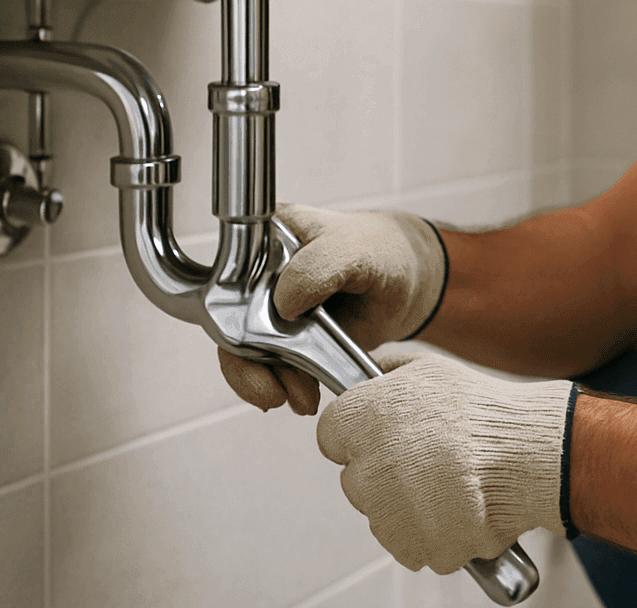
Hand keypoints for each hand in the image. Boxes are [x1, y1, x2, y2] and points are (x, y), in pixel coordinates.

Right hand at [218, 203, 447, 415]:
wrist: (409, 280)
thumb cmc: (381, 250)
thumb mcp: (355, 249)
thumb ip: (319, 266)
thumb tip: (281, 305)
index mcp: (266, 238)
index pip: (226, 276)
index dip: (228, 313)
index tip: (250, 343)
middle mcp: (260, 275)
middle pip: (230, 324)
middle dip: (246, 366)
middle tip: (271, 392)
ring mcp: (273, 310)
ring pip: (249, 354)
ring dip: (268, 383)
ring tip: (301, 398)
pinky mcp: (291, 339)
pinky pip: (276, 367)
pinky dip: (287, 387)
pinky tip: (305, 397)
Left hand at [319, 348, 574, 573]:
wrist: (528, 456)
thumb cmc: (484, 413)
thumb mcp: (430, 368)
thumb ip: (388, 369)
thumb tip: (370, 369)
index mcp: (361, 420)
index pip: (331, 437)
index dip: (359, 436)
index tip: (386, 435)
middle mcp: (365, 468)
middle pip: (356, 480)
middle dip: (384, 474)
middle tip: (427, 460)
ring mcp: (388, 513)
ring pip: (382, 516)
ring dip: (408, 507)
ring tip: (449, 484)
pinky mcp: (413, 546)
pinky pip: (411, 544)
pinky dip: (432, 534)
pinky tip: (458, 508)